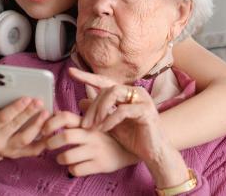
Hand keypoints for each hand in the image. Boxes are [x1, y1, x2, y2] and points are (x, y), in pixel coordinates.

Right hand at [0, 96, 50, 158]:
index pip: (3, 117)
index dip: (16, 108)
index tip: (27, 98)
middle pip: (16, 126)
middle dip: (29, 113)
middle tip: (40, 102)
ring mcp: (8, 151)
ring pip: (26, 139)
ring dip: (38, 125)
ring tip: (47, 113)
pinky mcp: (17, 155)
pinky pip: (33, 150)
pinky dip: (44, 140)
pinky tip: (51, 128)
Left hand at [41, 111, 136, 175]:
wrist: (132, 151)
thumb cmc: (110, 135)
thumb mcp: (98, 122)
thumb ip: (80, 115)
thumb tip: (58, 111)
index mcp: (89, 123)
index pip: (66, 117)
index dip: (51, 122)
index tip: (44, 129)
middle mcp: (92, 135)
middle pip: (65, 136)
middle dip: (50, 142)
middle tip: (47, 146)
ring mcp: (96, 150)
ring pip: (67, 156)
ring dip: (59, 158)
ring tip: (60, 158)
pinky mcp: (100, 165)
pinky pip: (77, 170)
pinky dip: (72, 170)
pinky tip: (74, 167)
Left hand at [72, 68, 188, 186]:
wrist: (154, 153)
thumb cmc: (134, 138)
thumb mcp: (110, 124)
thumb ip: (98, 112)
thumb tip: (80, 102)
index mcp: (127, 93)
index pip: (104, 81)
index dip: (87, 76)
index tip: (71, 72)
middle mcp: (135, 92)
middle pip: (107, 89)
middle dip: (92, 106)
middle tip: (84, 123)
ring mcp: (142, 99)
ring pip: (114, 93)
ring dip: (99, 109)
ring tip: (93, 126)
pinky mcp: (146, 110)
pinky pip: (122, 110)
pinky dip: (110, 119)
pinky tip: (104, 129)